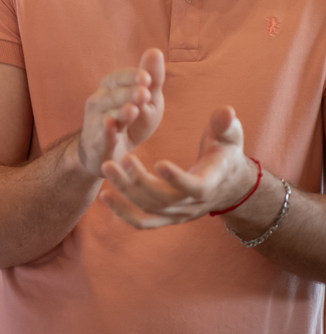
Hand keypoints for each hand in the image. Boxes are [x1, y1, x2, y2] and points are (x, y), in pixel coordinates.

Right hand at [73, 48, 165, 176]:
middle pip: (113, 96)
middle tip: (144, 92)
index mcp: (110, 88)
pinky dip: (105, 132)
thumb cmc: (130, 121)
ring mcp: (95, 123)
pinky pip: (101, 137)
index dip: (131, 77)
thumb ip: (152, 77)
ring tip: (133, 110)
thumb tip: (155, 50)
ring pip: (107, 115)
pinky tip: (111, 127)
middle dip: (128, 94)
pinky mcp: (97, 143)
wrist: (107, 152)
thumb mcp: (147, 99)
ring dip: (120, 112)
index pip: (118, 78)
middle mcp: (99, 102)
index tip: (146, 77)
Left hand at [100, 106, 257, 228]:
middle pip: (164, 200)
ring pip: (149, 209)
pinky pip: (142, 222)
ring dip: (125, 192)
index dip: (178, 179)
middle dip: (139, 181)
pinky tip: (104, 195)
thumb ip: (225, 124)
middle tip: (119, 159)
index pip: (196, 188)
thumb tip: (226, 111)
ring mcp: (179, 214)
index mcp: (211, 182)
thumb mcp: (230, 136)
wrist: (228, 185)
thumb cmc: (226, 154)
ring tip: (106, 166)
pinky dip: (122, 212)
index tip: (158, 162)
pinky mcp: (166, 218)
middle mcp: (194, 204)